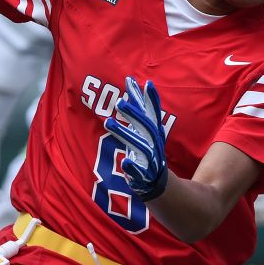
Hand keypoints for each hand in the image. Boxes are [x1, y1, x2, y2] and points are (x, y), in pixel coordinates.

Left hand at [103, 77, 168, 199]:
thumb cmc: (147, 149)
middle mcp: (153, 143)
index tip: (147, 83)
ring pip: (138, 145)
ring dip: (124, 134)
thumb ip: (140, 107)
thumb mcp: (145, 128)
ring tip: (108, 123)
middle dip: (133, 114)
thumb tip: (135, 82)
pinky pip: (137, 171)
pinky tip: (125, 162)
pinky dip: (132, 167)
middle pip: (145, 126)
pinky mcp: (142, 175)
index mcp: (154, 132)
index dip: (152, 99)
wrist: (156, 181)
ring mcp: (149, 159)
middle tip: (119, 101)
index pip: (153, 113)